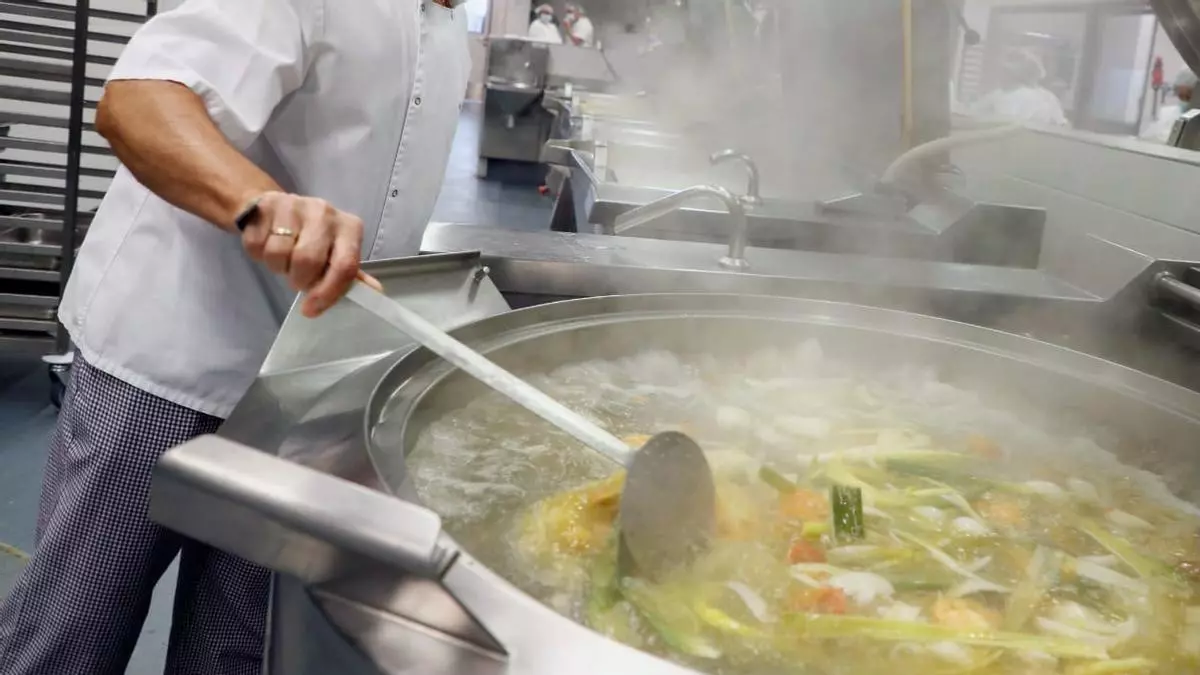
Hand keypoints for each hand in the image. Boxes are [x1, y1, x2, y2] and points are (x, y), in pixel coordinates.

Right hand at [239, 191, 381, 317]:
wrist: (276, 208)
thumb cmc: (313, 238)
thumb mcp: (336, 253)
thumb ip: (352, 274)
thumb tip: (375, 293)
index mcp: (349, 227)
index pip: (345, 266)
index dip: (328, 292)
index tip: (311, 309)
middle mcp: (325, 212)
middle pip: (308, 260)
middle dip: (299, 279)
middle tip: (298, 279)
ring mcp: (294, 206)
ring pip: (278, 254)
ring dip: (277, 267)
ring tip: (284, 261)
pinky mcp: (265, 206)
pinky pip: (257, 245)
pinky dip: (258, 255)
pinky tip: (267, 245)